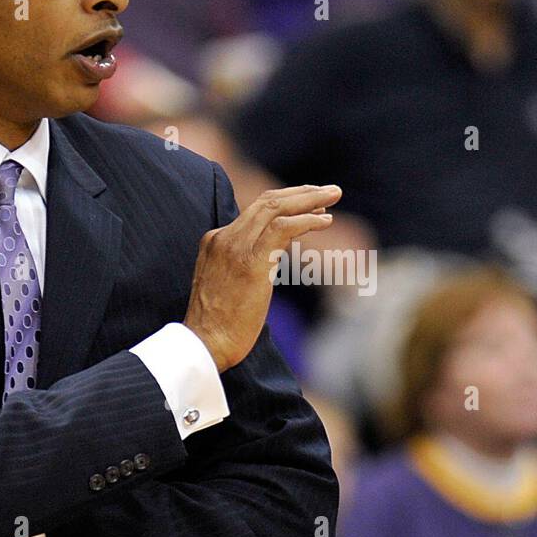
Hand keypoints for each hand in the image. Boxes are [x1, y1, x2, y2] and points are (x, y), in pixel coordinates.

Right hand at [185, 184, 339, 371]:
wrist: (203, 345)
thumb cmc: (218, 327)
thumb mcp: (227, 285)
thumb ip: (245, 266)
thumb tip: (272, 261)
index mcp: (215, 240)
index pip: (256, 211)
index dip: (288, 202)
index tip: (312, 204)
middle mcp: (224, 237)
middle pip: (267, 201)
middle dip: (302, 193)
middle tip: (330, 191)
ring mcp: (235, 247)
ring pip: (275, 207)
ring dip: (309, 199)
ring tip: (334, 196)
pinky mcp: (250, 262)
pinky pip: (283, 228)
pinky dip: (306, 220)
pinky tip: (324, 221)